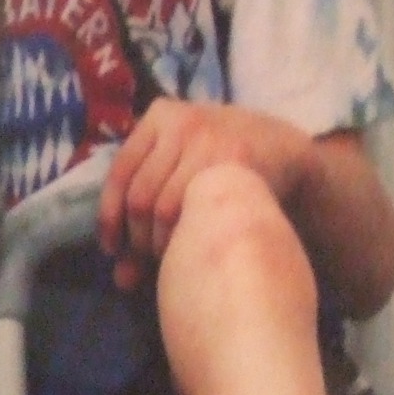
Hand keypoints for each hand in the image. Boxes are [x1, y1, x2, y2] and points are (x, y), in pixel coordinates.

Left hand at [98, 98, 313, 287]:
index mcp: (159, 116)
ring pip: (162, 208)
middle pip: (139, 197)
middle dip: (136, 239)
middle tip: (146, 259)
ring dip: (159, 244)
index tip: (112, 249)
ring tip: (171, 256)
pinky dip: (184, 238)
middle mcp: (182, 122)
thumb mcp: (179, 166)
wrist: (284, 150)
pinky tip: (191, 247)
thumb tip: (120, 278)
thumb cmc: (219, 162)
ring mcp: (208, 139)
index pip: (119, 174)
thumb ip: (143, 208)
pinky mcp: (234, 160)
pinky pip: (194, 212)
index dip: (109, 219)